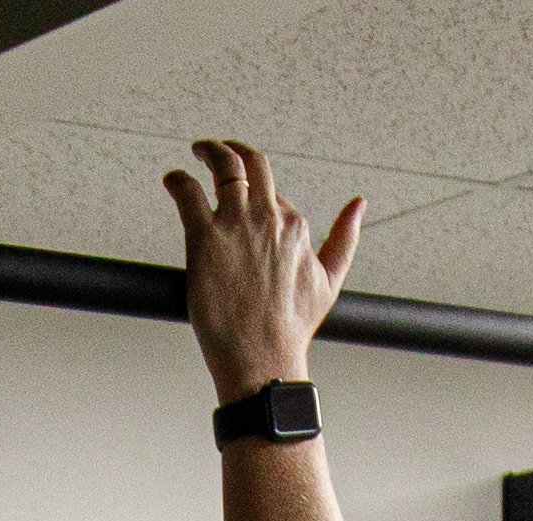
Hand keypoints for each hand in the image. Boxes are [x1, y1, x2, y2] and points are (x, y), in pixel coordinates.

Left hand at [166, 138, 361, 405]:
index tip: (241, 201)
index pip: (273, 196)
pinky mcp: (204, 239)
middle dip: (232, 149)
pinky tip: (172, 180)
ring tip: (197, 151)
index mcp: (294, 227)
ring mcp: (236, 225)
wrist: (263, 359)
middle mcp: (268, 218)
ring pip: (222, 166)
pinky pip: (188, 192)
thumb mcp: (330, 281)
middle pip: (252, 163)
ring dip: (207, 151)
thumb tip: (359, 204)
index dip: (257, 198)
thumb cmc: (292, 328)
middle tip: (214, 149)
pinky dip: (178, 180)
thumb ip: (344, 239)